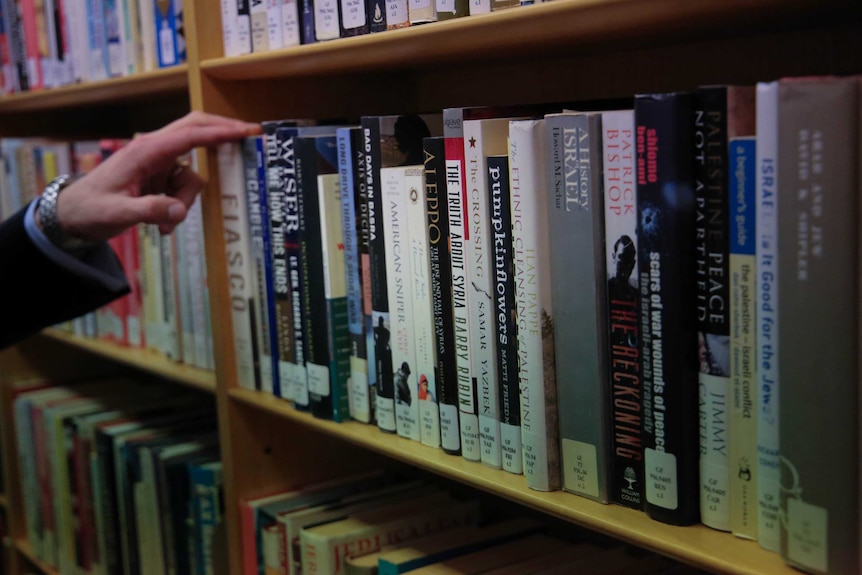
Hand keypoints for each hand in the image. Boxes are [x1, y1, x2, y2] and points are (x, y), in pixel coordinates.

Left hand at [50, 111, 260, 240]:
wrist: (72, 215)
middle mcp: (154, 151)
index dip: (219, 132)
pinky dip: (179, 208)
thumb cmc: (91, 209)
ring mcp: (158, 164)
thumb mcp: (118, 213)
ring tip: (166, 224)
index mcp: (145, 151)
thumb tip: (179, 212)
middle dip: (222, 133)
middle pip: (196, 130)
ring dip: (187, 201)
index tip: (245, 130)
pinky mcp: (159, 177)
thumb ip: (150, 211)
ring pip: (192, 175)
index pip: (189, 135)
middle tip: (249, 136)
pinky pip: (183, 189)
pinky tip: (163, 226)